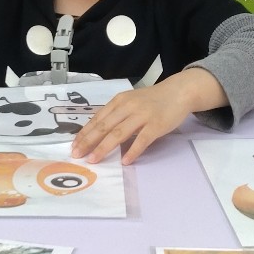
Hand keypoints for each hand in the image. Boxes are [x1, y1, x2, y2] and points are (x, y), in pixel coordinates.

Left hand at [71, 68, 225, 165]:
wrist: (178, 92)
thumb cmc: (152, 99)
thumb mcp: (131, 101)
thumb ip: (117, 114)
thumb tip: (98, 132)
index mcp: (119, 101)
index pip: (98, 118)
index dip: (85, 133)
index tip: (74, 145)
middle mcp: (128, 107)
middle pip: (104, 126)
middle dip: (88, 142)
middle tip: (77, 155)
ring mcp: (142, 116)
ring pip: (119, 134)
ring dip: (104, 148)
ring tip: (94, 160)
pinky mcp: (156, 125)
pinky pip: (142, 140)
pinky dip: (132, 151)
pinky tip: (124, 161)